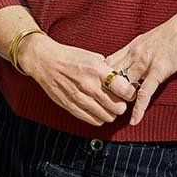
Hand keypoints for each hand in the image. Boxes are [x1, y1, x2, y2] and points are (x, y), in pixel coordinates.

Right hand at [19, 34, 135, 125]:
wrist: (45, 61)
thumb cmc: (70, 57)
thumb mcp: (93, 57)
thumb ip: (108, 69)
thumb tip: (122, 80)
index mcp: (97, 70)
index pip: (124, 89)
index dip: (130, 93)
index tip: (129, 93)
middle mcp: (89, 86)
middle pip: (118, 106)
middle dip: (122, 105)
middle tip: (120, 101)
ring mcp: (80, 98)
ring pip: (107, 116)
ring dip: (111, 113)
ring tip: (108, 106)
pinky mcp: (71, 106)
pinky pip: (93, 120)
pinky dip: (99, 118)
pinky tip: (98, 110)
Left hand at [105, 1, 176, 126]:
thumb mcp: (154, 38)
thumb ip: (145, 49)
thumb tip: (141, 59)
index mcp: (133, 45)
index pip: (109, 63)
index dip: (103, 78)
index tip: (99, 89)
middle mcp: (135, 53)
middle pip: (112, 76)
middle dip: (106, 92)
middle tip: (102, 106)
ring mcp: (146, 62)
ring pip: (125, 85)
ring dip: (119, 102)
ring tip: (113, 117)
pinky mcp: (159, 69)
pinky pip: (145, 93)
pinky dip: (138, 108)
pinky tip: (134, 119)